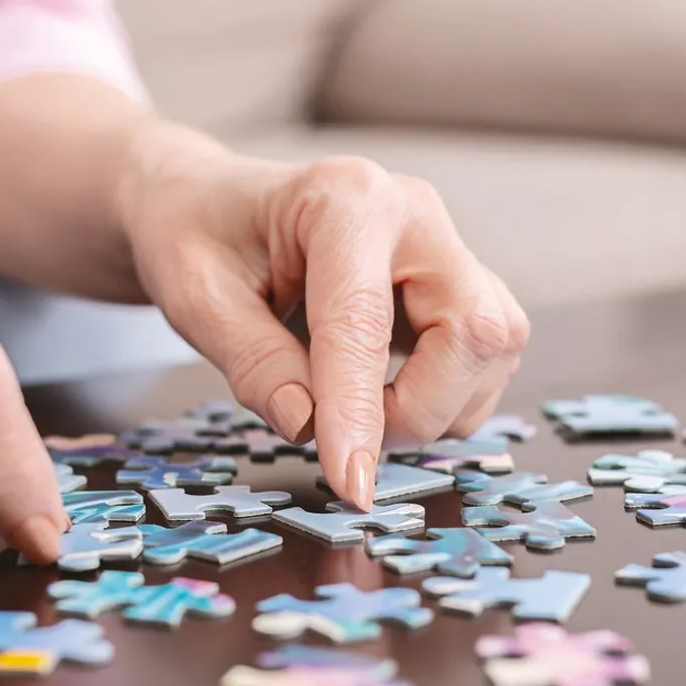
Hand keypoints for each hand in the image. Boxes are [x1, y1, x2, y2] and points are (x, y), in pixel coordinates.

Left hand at [120, 129, 529, 509]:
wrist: (207, 203)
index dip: (358, 411)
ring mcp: (444, 247)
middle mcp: (412, 214)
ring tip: (347, 406)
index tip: (351, 484)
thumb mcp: (196, 298)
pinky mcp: (456, 284)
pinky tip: (377, 390)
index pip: (365, 322)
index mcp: (344, 201)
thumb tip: (306, 427)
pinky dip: (438, 399)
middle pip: (472, 331)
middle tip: (339, 437)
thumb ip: (253, 363)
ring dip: (430, 408)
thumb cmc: (196, 235)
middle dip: (416, 409)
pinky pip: (482, 360)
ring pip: (489, 353)